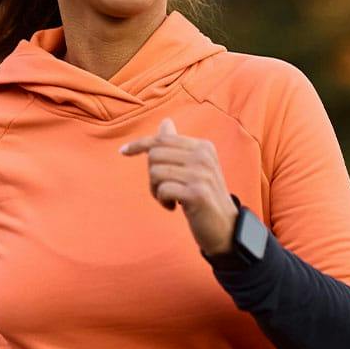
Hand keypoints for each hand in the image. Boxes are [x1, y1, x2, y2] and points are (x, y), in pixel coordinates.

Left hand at [119, 117, 237, 256]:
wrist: (226, 227)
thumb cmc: (204, 196)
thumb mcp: (194, 167)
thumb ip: (178, 145)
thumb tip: (165, 122)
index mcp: (203, 146)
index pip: (162, 139)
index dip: (139, 144)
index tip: (123, 151)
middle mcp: (204, 157)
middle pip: (155, 155)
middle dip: (152, 175)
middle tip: (163, 189)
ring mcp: (201, 174)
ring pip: (156, 172)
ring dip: (156, 190)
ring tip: (169, 199)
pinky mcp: (197, 193)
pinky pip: (162, 190)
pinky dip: (162, 200)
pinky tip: (173, 207)